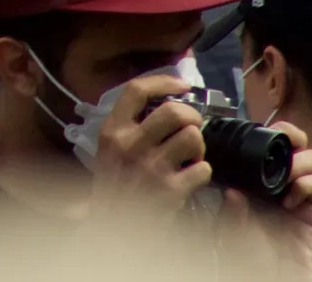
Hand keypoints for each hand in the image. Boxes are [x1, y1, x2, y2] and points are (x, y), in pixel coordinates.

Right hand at [87, 73, 209, 209]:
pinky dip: (203, 173)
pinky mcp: (170, 190)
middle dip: (192, 116)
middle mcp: (130, 144)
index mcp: (112, 131)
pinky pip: (203, 169)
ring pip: (193, 137)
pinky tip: (192, 179)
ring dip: (199, 146)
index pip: (137, 90)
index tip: (182, 85)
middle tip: (193, 126)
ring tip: (191, 155)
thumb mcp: (108, 151)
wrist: (112, 230)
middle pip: (174, 111)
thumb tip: (165, 103)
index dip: (164, 81)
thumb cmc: (113, 188)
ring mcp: (151, 167)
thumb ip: (129, 128)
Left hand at [222, 123, 311, 281]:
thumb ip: (231, 211)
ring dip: (300, 162)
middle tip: (281, 143)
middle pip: (299, 143)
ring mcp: (301, 192)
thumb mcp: (231, 229)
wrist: (275, 273)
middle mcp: (283, 180)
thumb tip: (233, 191)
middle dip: (292, 137)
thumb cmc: (252, 252)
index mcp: (260, 176)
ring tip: (286, 178)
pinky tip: (291, 200)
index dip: (273, 131)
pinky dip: (307, 184)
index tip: (263, 130)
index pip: (272, 143)